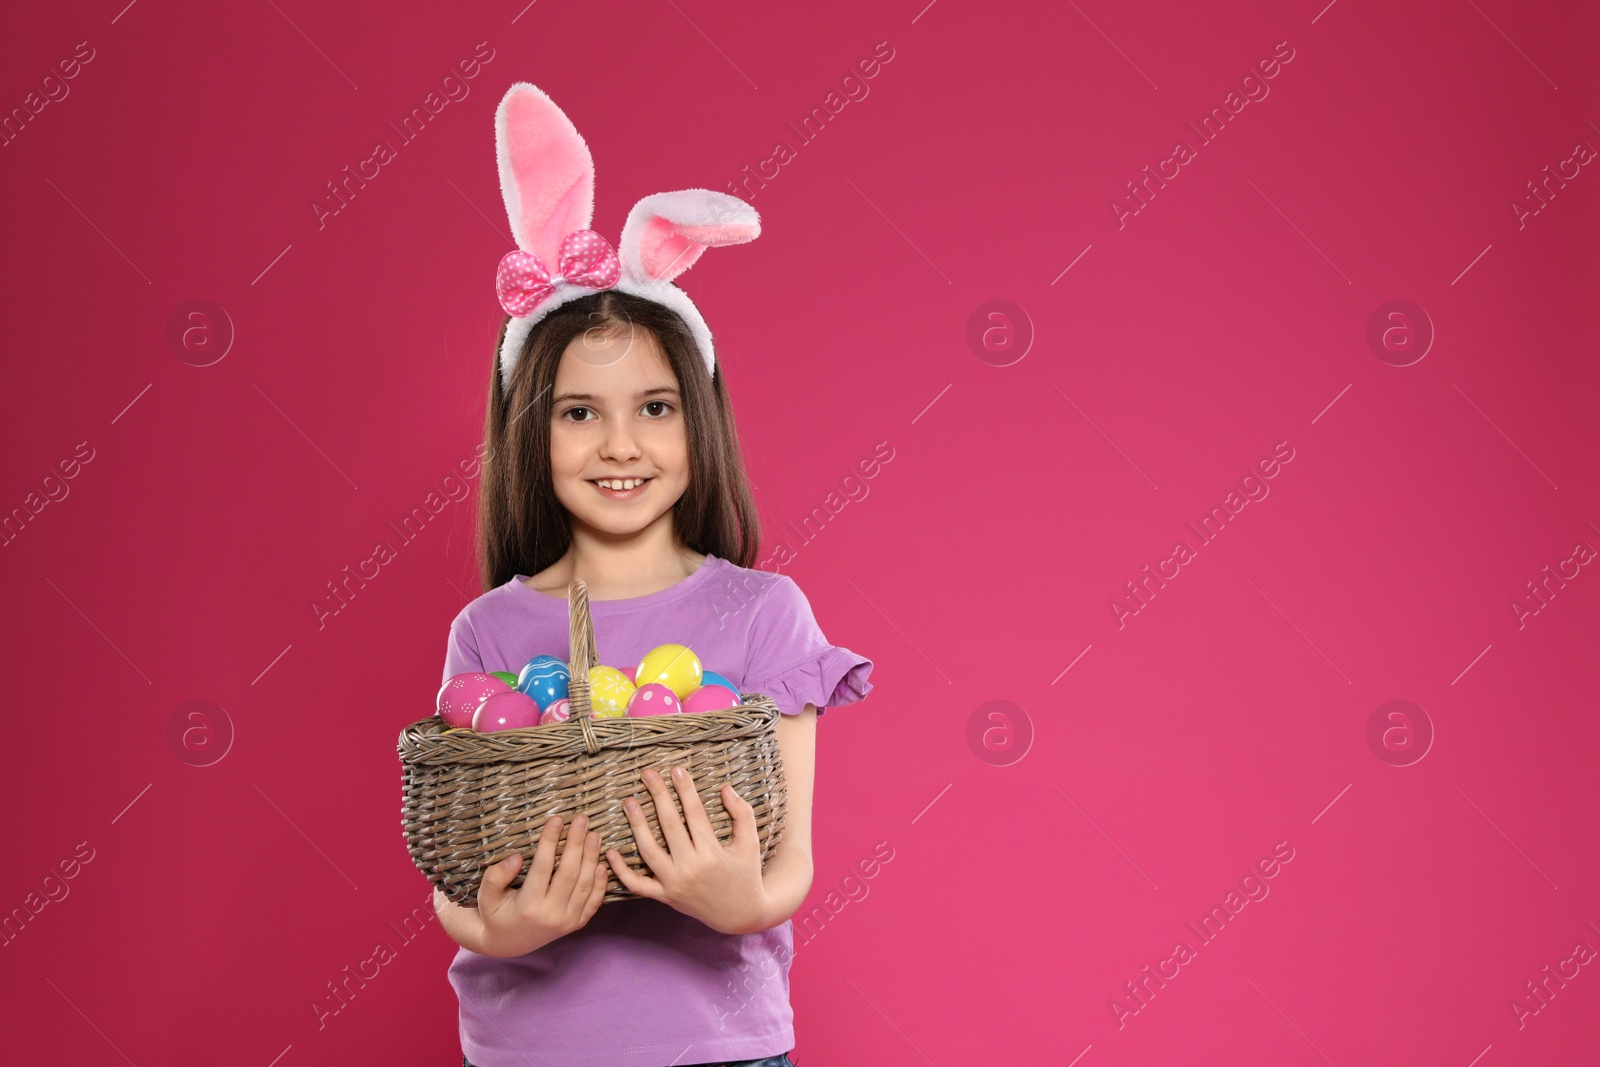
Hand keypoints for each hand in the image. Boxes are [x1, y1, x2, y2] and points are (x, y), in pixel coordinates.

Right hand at [447, 814, 607, 957]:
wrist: (508, 944)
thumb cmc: (495, 914)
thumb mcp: (486, 897)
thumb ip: (496, 876)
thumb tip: (517, 857)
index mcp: (528, 906)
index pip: (542, 867)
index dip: (550, 841)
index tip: (556, 819)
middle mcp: (551, 915)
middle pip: (569, 872)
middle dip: (577, 843)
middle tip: (581, 819)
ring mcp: (567, 921)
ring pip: (585, 884)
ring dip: (592, 857)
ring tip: (594, 834)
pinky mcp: (577, 923)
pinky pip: (594, 901)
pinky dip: (601, 881)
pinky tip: (602, 862)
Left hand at [604, 765, 771, 934]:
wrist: (740, 915)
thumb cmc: (747, 874)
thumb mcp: (750, 843)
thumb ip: (742, 814)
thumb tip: (726, 788)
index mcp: (712, 853)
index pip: (694, 814)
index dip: (685, 790)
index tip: (676, 770)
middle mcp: (690, 868)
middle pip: (669, 825)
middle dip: (657, 796)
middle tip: (647, 774)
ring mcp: (674, 884)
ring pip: (648, 851)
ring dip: (636, 825)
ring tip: (629, 801)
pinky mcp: (665, 897)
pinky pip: (637, 884)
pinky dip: (621, 870)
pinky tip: (611, 851)